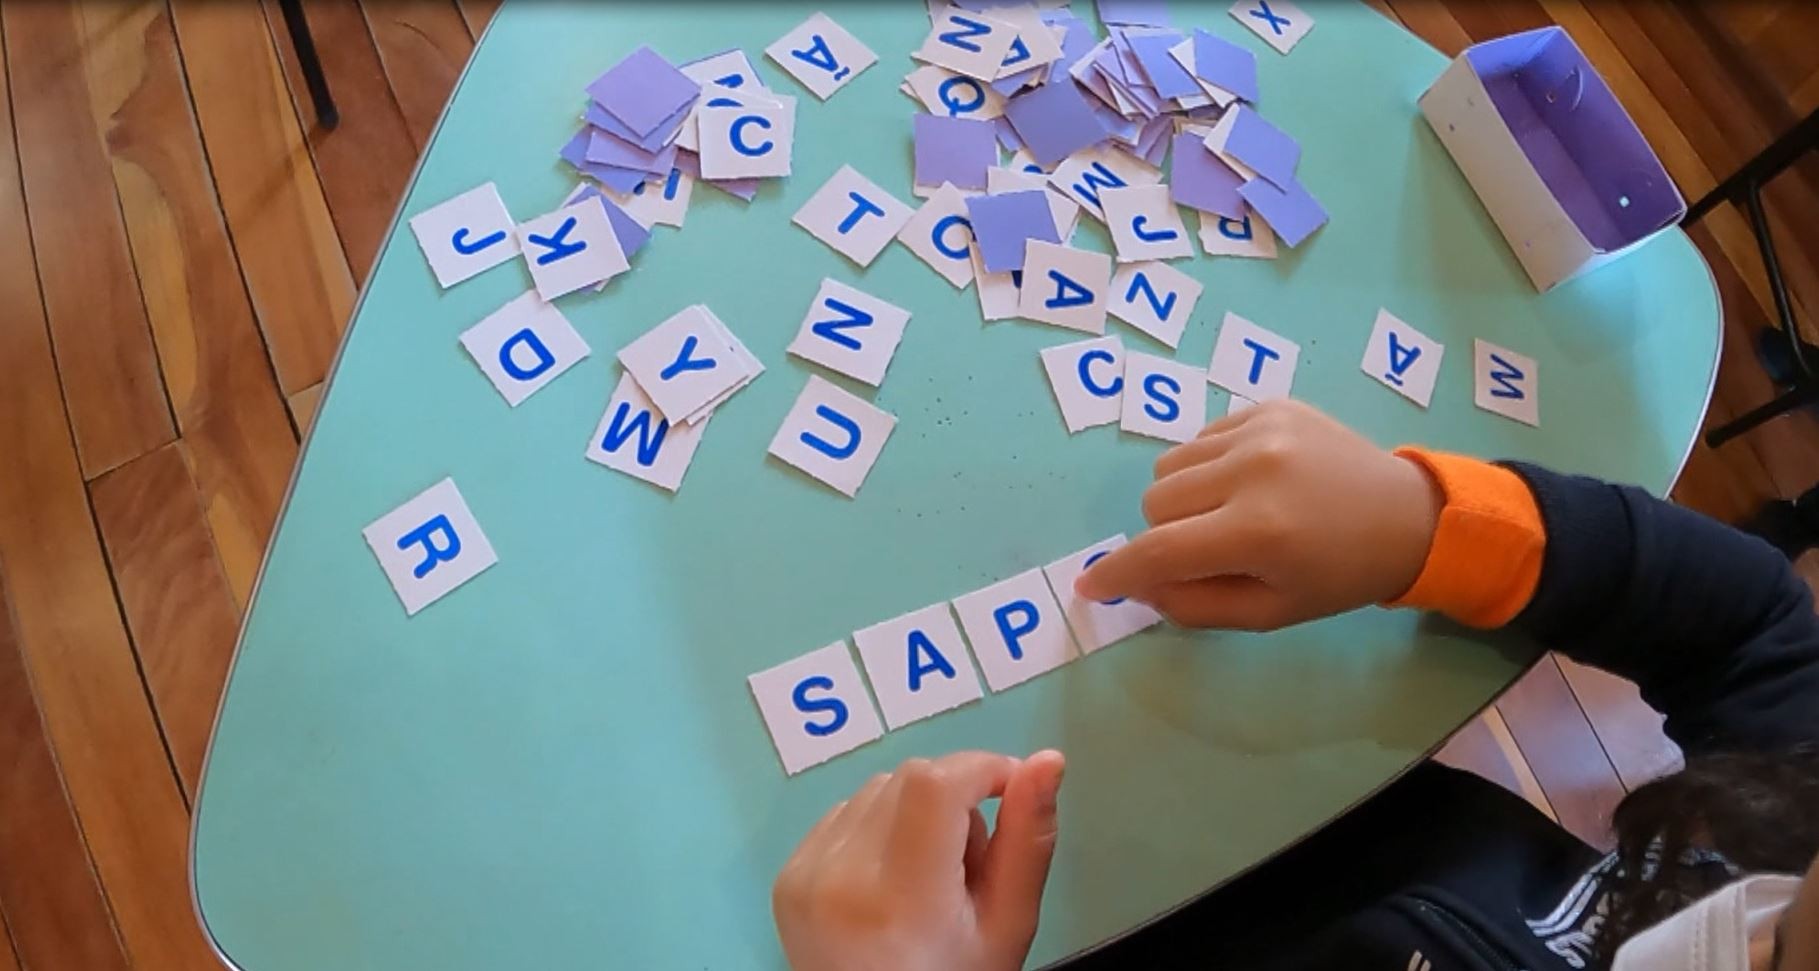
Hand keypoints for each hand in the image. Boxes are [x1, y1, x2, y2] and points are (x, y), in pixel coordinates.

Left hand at [773, 750, 1066, 970]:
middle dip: (953, 799)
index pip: (934, 783)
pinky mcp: (787, 874)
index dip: (980, 768)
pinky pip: (844, 813)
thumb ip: (1027, 841)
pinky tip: (890, 880)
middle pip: (908, 779)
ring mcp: (806, 874)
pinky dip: (877, 828)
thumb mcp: (1008, 925)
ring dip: (914, 813)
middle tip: (970, 863)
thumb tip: (1046, 760)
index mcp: (902, 896)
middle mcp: (841, 876)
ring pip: (876, 790)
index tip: (1009, 791)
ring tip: (929, 878)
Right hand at [1076, 400, 1442, 630]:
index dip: (1117, 573)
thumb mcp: (1268, 613)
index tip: (1090, 585)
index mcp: (1257, 532)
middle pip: (1154, 503)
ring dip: (1181, 498)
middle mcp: (1253, 471)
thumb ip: (1194, 605)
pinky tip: (1248, 481)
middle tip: (1206, 550)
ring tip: (1225, 512)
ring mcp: (1261, 430)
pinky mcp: (1269, 406)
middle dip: (1164, 534)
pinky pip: (1200, 438)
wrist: (1405, 515)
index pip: (1159, 551)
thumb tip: (1139, 585)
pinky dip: (1208, 467)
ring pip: (1169, 466)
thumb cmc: (1336, 576)